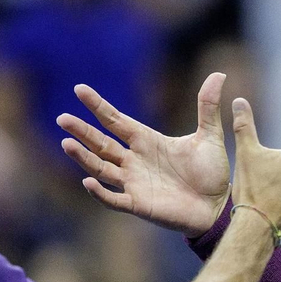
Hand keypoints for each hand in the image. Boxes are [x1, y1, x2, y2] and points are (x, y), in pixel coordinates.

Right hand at [57, 74, 230, 235]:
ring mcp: (134, 183)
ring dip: (84, 158)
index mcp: (147, 141)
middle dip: (82, 131)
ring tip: (67, 144)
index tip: (80, 90)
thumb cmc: (212, 173)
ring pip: (101, 168)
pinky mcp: (139, 204)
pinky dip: (100, 192)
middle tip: (62, 118)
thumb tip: (218, 75)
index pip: (116, 120)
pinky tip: (88, 180)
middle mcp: (135, 160)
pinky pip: (114, 198)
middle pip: (101, 143)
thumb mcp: (209, 136)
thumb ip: (207, 107)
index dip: (98, 106)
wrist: (218, 207)